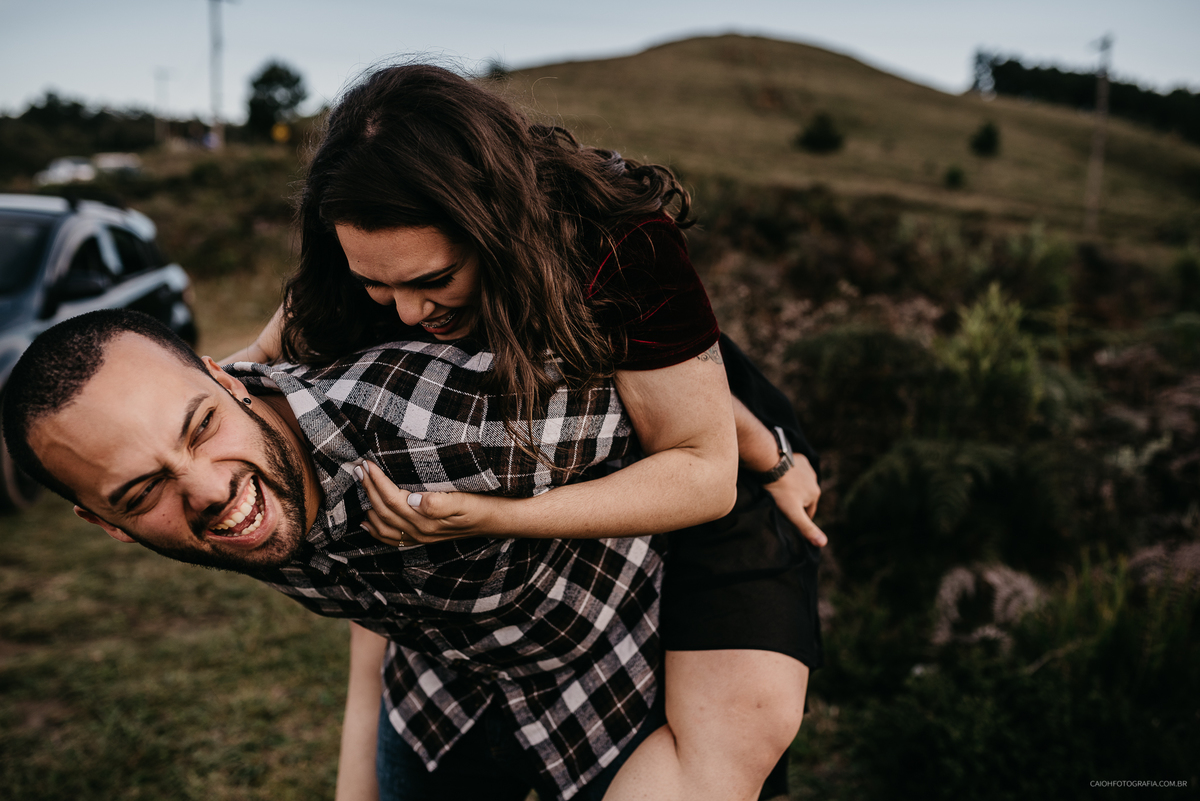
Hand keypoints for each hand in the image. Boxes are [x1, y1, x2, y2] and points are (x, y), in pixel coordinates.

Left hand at [354, 461, 507, 545]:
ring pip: (383, 525)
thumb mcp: (465, 500)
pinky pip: (393, 538)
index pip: (392, 499)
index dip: (377, 481)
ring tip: (361, 484)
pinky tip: (367, 521)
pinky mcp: (424, 537)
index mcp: (427, 520)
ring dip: (368, 504)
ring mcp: (421, 537)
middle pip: (383, 510)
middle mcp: (420, 531)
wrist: (499, 520)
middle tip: (358, 467)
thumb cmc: (483, 504)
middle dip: (368, 488)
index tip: (367, 463)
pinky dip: (376, 530)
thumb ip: (439, 502)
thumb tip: (413, 500)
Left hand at [762, 454, 826, 547]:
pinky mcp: (797, 458)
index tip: (788, 518)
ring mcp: (806, 467)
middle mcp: (814, 480)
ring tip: (778, 490)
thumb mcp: (793, 513)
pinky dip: (789, 474)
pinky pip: (794, 469)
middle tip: (780, 503)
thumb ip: (807, 528)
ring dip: (792, 487)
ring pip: (800, 483)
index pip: (809, 511)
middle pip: (804, 496)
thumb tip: (824, 543)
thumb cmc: (780, 490)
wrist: (770, 463)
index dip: (799, 517)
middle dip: (795, 501)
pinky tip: (779, 476)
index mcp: (815, 494)